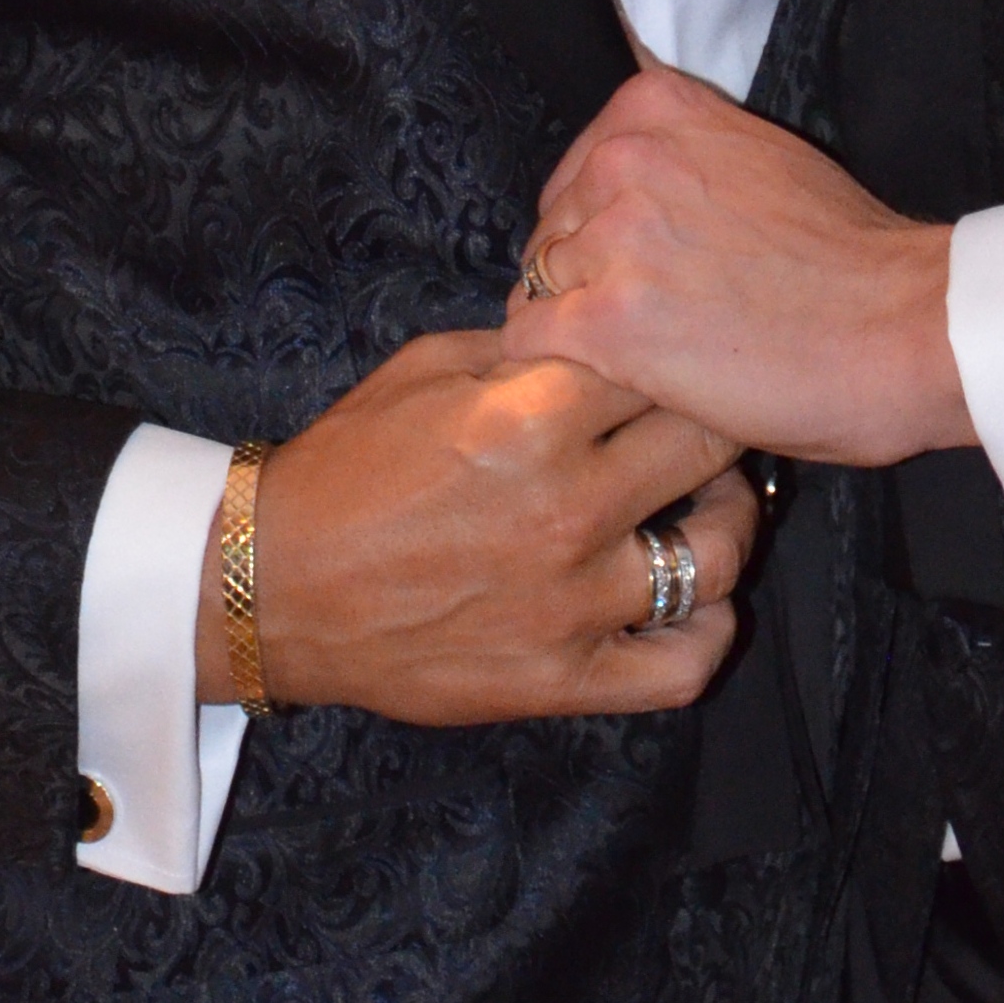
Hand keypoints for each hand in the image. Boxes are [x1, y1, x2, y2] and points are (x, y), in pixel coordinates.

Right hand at [195, 327, 753, 723]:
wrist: (274, 585)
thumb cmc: (347, 467)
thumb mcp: (425, 366)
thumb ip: (525, 345)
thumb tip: (602, 323)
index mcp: (529, 419)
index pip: (661, 364)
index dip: (679, 352)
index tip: (684, 353)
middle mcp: (565, 509)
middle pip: (708, 447)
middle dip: (721, 420)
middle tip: (716, 417)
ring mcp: (571, 603)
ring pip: (717, 555)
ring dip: (728, 521)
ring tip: (710, 504)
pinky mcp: (562, 678)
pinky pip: (684, 665)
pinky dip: (709, 629)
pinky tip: (694, 597)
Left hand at [517, 69, 970, 471]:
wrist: (905, 327)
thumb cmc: (852, 256)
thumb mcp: (762, 157)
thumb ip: (689, 157)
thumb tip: (639, 190)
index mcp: (657, 108)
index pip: (577, 169)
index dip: (601, 225)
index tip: (638, 262)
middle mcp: (623, 159)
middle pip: (552, 226)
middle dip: (587, 275)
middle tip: (645, 320)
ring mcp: (611, 239)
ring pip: (538, 283)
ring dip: (576, 323)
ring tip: (635, 357)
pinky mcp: (606, 322)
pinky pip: (530, 337)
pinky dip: (559, 366)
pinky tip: (611, 379)